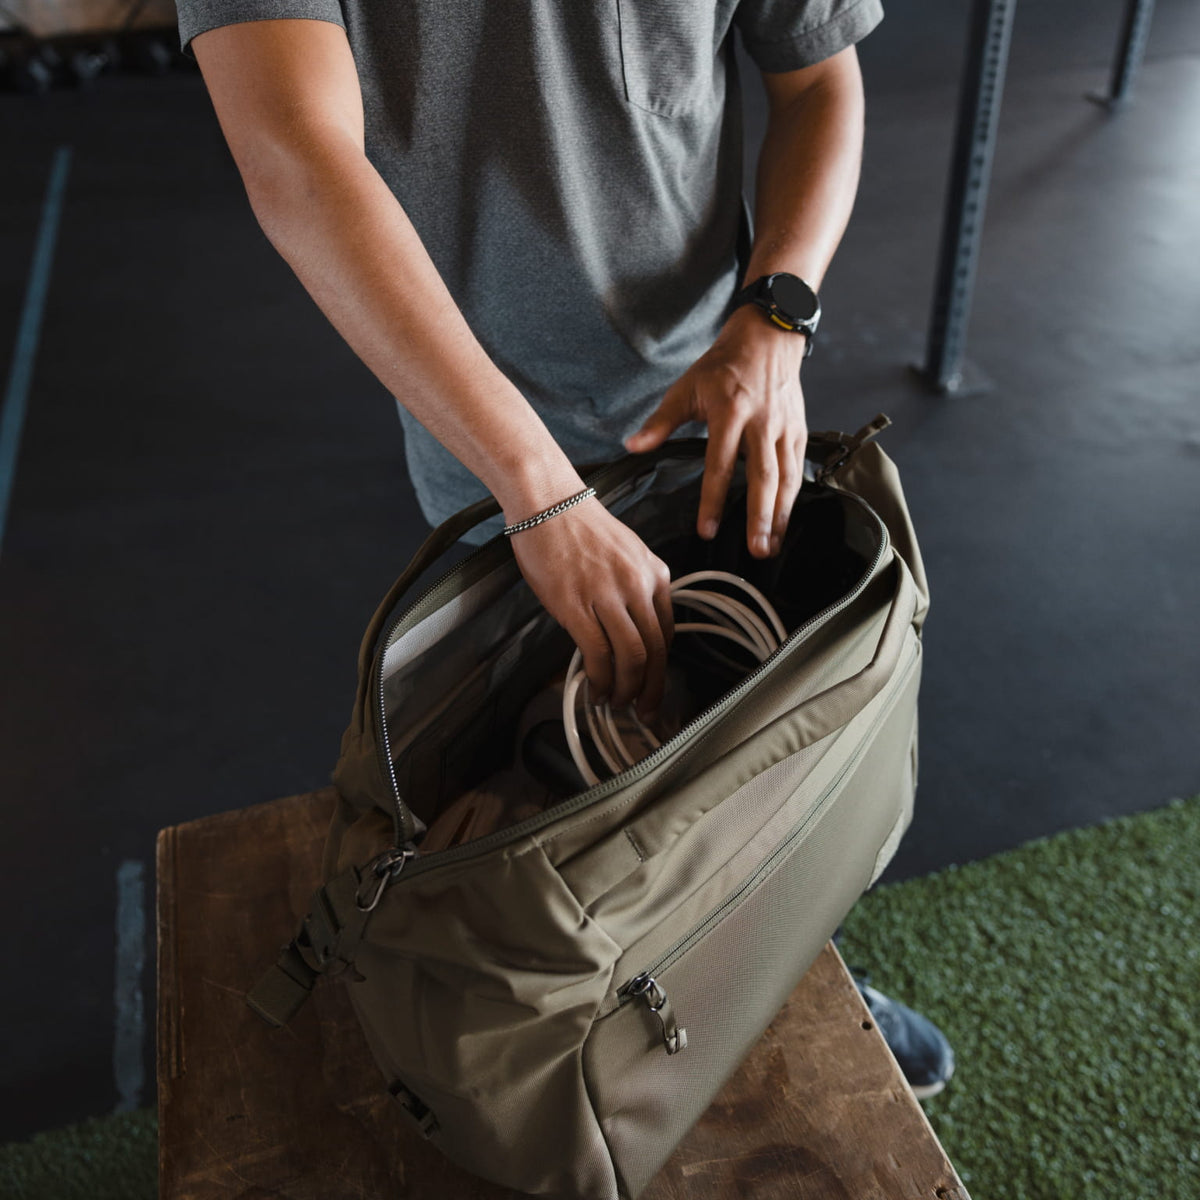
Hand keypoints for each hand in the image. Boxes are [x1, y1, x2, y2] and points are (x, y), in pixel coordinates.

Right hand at [507, 496, 674, 722]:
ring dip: (626, 689)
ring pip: (632, 658)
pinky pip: (598, 653)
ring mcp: (609, 595)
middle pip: (656, 651)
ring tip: (616, 701)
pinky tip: (594, 688)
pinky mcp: (577, 605)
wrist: (548, 501)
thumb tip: (627, 628)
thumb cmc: (577, 525)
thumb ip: (632, 588)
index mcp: (654, 573)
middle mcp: (638, 585)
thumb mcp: (623, 553)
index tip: (654, 683)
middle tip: (646, 709)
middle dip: (653, 688)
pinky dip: (600, 679)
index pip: (667, 632)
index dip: (661, 667)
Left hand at [624, 303, 808, 558]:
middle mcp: (762, 422)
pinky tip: (785, 521)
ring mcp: (785, 427)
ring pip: (786, 477)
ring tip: (773, 545)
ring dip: (781, 514)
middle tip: (757, 549)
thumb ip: (660, 422)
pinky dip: (792, 498)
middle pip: (763, 477)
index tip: (707, 530)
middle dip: (760, 516)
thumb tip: (633, 446)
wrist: (768, 337)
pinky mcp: (800, 430)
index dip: (713, 499)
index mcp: (730, 411)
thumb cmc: (723, 365)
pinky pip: (797, 469)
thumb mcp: (686, 388)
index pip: (720, 464)